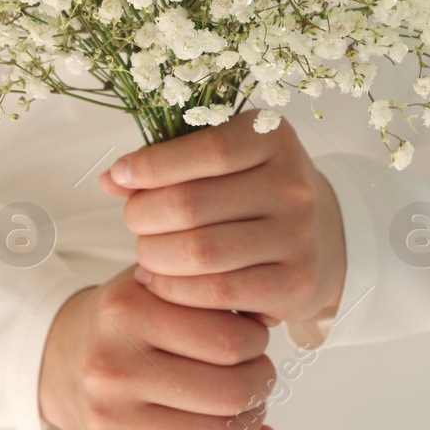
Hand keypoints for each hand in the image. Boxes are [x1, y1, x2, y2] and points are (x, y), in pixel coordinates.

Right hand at [38, 266, 278, 429]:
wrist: (53, 359)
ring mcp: (108, 421)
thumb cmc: (119, 321)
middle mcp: (112, 368)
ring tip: (250, 404)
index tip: (253, 338)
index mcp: (126, 312)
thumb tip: (270, 316)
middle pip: (231, 392)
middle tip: (258, 372)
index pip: (230, 339)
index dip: (257, 341)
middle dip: (262, 382)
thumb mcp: (154, 281)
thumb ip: (206, 287)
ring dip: (253, 421)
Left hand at [98, 110, 345, 328]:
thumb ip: (167, 163)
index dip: (152, 166)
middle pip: (192, 204)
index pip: (207, 150)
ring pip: (201, 252)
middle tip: (134, 223)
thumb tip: (111, 179)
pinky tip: (162, 282)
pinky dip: (176, 290)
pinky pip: (218, 292)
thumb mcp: (219, 162)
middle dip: (143, 216)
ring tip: (145, 254)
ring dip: (154, 256)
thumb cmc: (251, 191)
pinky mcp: (296, 283)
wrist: (318, 238)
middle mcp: (294, 185)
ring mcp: (300, 236)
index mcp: (274, 138)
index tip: (121, 175)